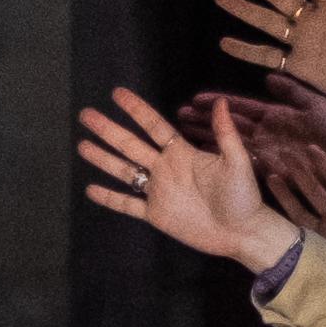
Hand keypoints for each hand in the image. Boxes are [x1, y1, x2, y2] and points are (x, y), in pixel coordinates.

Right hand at [78, 84, 275, 267]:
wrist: (242, 233)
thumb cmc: (244, 197)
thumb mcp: (236, 162)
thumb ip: (225, 133)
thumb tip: (219, 100)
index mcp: (183, 154)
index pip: (154, 126)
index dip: (136, 110)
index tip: (117, 93)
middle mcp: (166, 169)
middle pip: (130, 145)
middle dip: (108, 130)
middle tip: (86, 115)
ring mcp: (159, 192)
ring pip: (124, 172)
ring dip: (103, 159)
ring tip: (81, 145)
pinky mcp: (156, 215)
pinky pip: (127, 205)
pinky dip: (110, 198)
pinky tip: (91, 189)